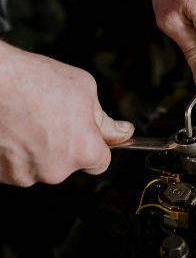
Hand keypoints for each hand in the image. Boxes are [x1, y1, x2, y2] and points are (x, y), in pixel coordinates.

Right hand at [0, 42, 133, 186]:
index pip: (101, 163)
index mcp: (83, 151)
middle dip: (64, 145)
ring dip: (38, 149)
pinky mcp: (1, 175)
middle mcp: (56, 170)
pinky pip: (16, 167)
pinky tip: (13, 129)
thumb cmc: (30, 81)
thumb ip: (104, 119)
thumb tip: (121, 131)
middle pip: (69, 164)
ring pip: (41, 166)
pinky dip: (15, 153)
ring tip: (28, 120)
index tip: (87, 136)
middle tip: (51, 118)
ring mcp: (25, 175)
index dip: (95, 146)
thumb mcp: (84, 89)